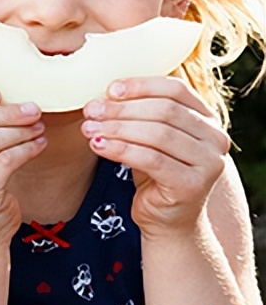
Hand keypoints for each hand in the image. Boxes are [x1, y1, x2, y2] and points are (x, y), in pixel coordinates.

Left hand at [82, 77, 227, 235]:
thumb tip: (104, 94)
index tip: (109, 89)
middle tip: (91, 110)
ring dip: (117, 128)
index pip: (176, 90)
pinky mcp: (192, 185)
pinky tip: (98, 146)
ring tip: (89, 128)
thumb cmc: (155, 172)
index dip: (141, 86)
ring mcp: (208, 163)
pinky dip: (121, 150)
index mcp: (208, 119)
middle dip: (122, 109)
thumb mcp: (150, 138)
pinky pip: (151, 160)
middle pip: (165, 111)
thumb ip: (140, 114)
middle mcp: (216, 138)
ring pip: (158, 134)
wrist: (167, 219)